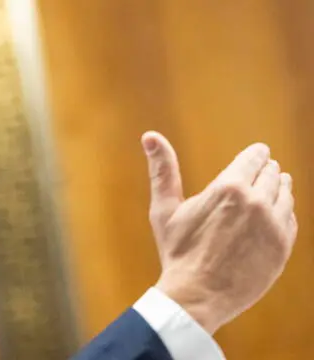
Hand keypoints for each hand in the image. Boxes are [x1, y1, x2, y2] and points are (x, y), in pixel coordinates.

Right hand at [141, 131, 296, 333]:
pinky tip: (271, 217)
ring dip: (278, 189)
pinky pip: (291, 219)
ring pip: (286, 194)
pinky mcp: (283, 247)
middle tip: (260, 173)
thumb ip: (162, 169)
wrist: (196, 296)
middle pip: (273, 173)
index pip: (255, 156)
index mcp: (229, 187)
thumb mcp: (164, 208)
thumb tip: (149, 135)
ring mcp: (274, 225)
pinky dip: (283, 213)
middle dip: (265, 171)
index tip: (256, 154)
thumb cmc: (177, 251)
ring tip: (268, 191)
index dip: (255, 154)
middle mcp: (257, 201)